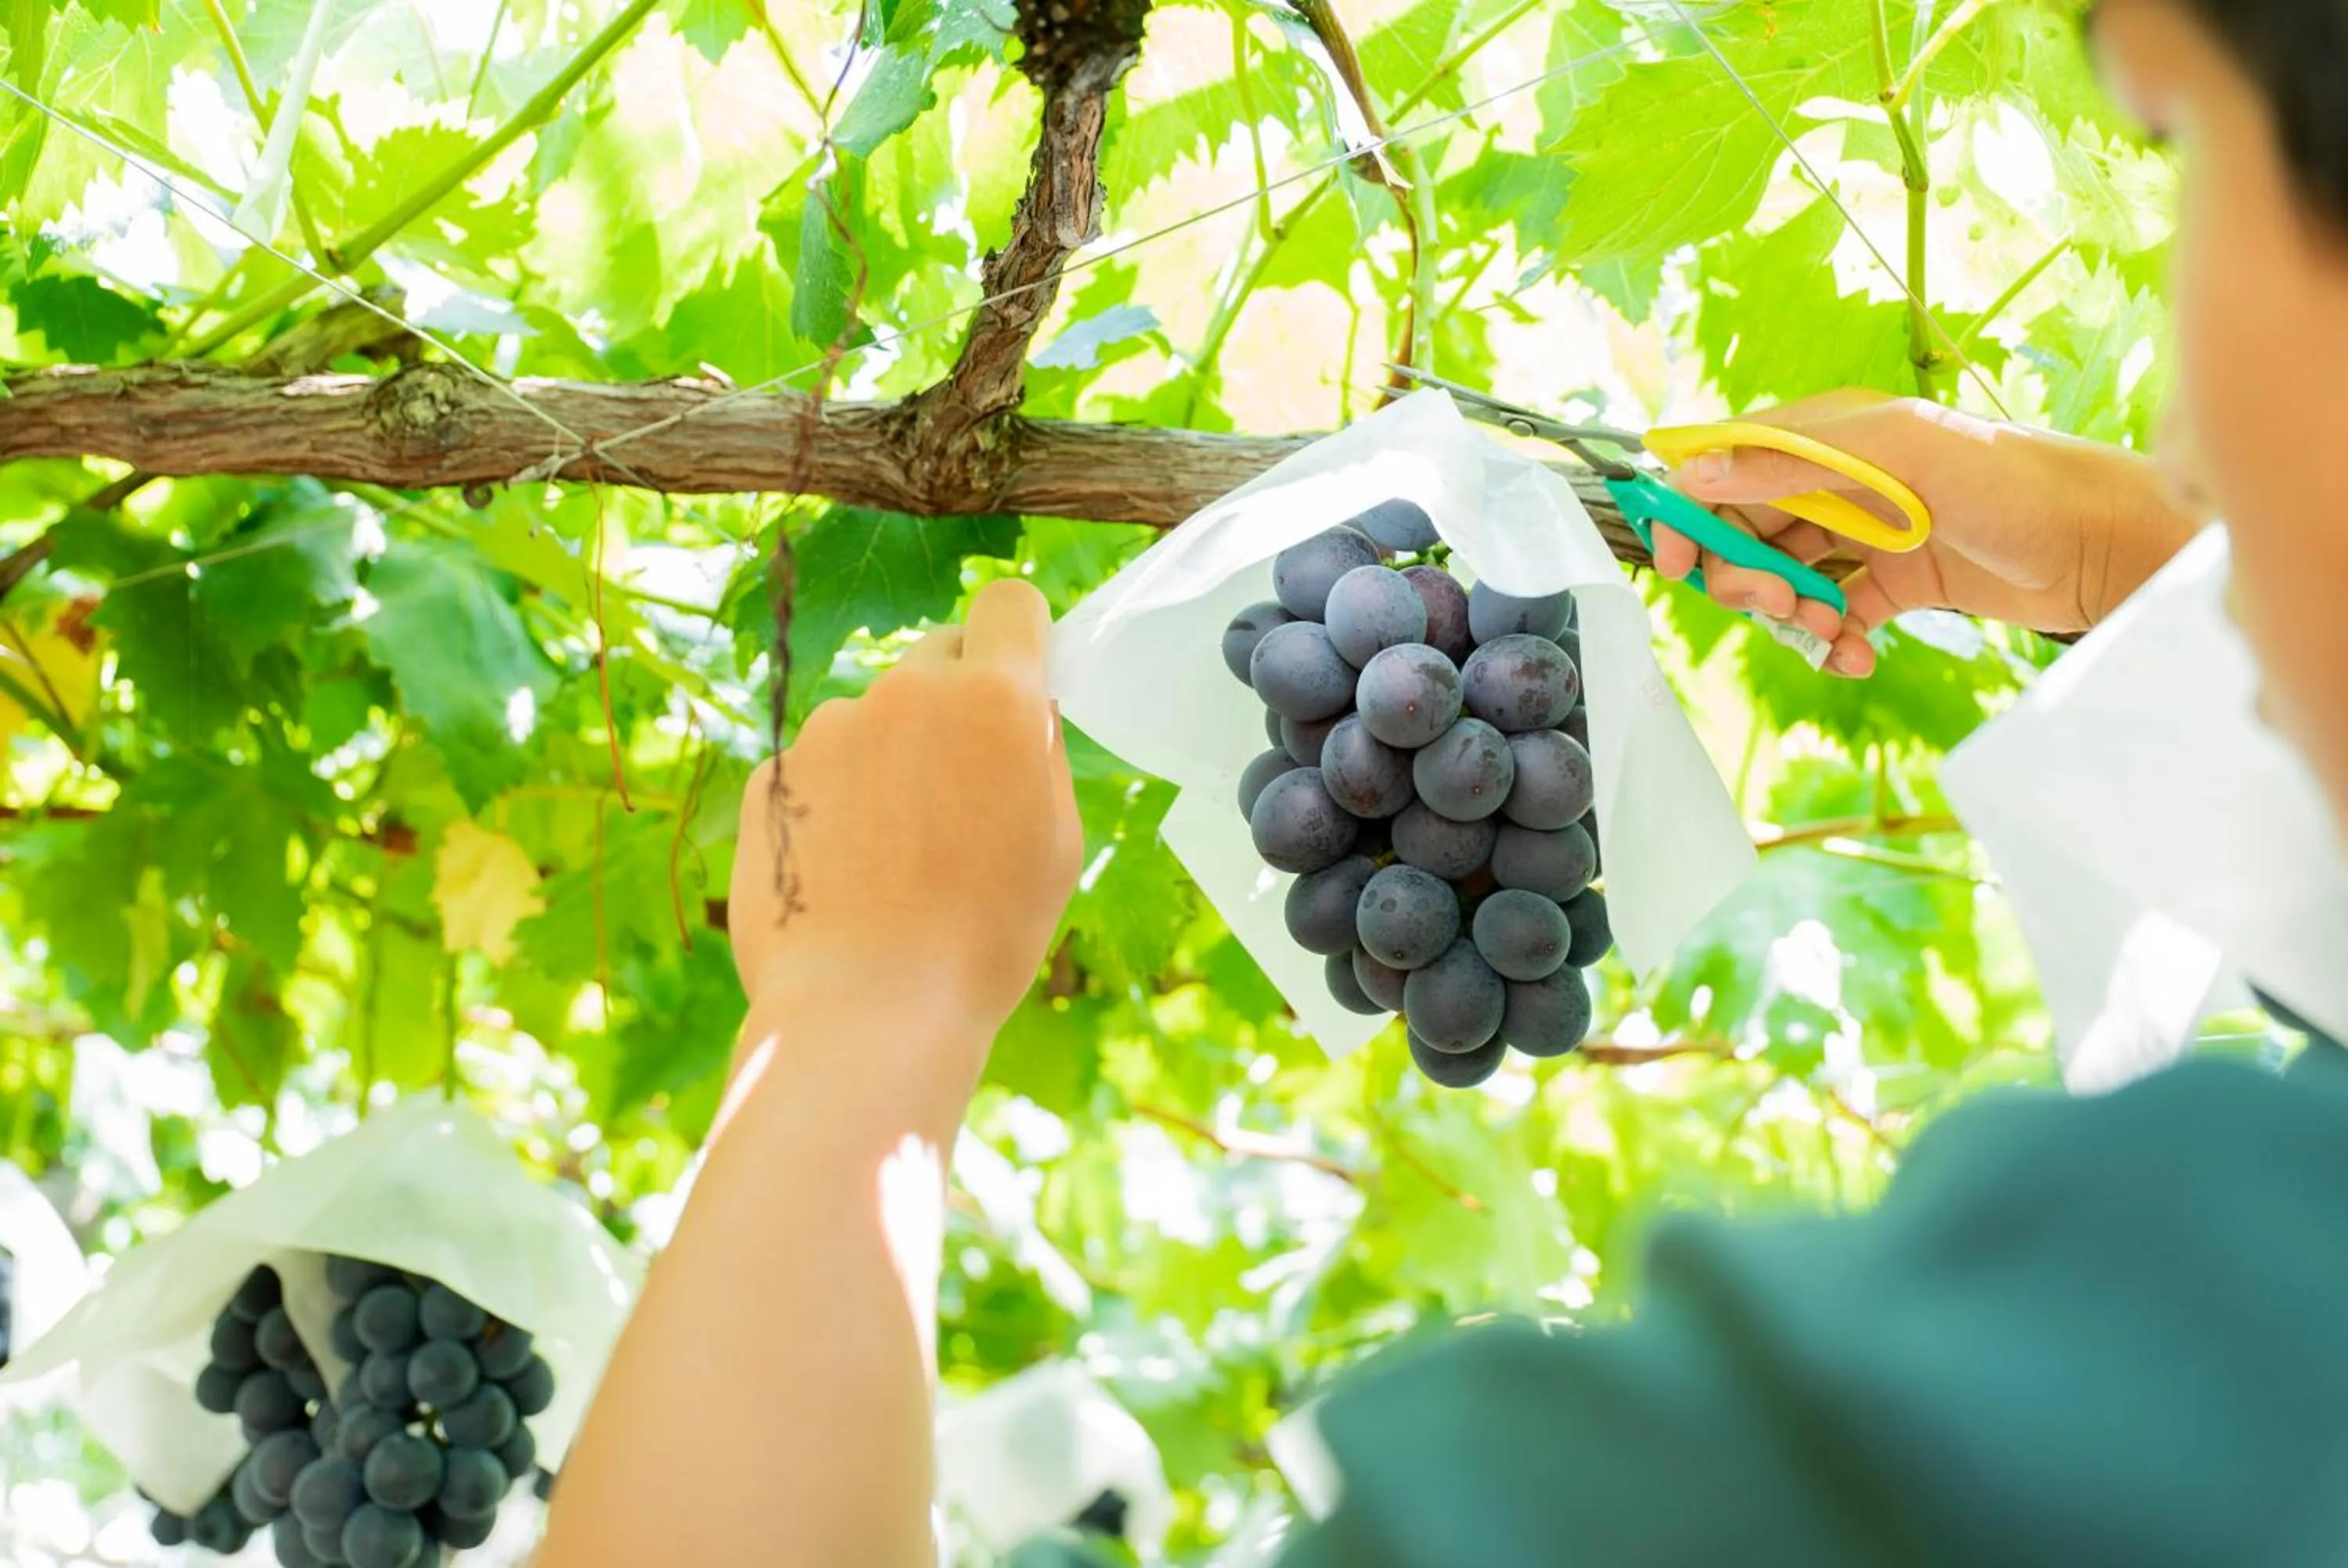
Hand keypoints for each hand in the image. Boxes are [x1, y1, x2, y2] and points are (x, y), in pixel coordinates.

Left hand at [726, 578, 1082, 1039]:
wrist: (867, 1012)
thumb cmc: (985, 937)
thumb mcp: (1056, 842)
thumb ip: (1039, 751)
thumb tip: (1024, 702)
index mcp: (994, 698)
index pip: (1009, 604)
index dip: (1019, 636)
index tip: (1019, 677)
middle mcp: (906, 690)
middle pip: (939, 657)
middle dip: (956, 704)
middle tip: (964, 793)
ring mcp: (829, 728)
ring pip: (876, 718)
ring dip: (892, 759)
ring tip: (900, 858)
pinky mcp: (771, 774)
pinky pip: (821, 766)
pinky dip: (838, 802)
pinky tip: (849, 874)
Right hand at [1650, 390, 2197, 675]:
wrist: (2101, 543)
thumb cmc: (2011, 479)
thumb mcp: (1897, 454)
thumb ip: (1794, 457)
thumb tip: (1699, 471)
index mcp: (1827, 434)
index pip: (1724, 465)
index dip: (1687, 510)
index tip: (1678, 560)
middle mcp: (1835, 481)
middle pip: (1742, 532)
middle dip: (1742, 576)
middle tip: (1780, 602)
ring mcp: (1861, 536)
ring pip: (1781, 580)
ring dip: (1788, 615)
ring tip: (1831, 631)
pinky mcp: (1892, 585)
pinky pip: (1830, 620)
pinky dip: (1831, 644)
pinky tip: (1857, 656)